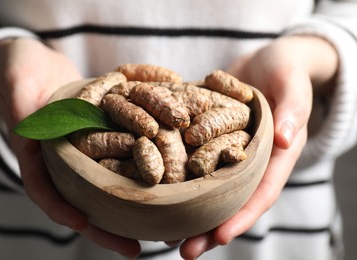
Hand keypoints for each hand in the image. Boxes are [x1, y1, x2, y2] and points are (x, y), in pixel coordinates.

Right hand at [0, 38, 140, 257]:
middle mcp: (64, 160)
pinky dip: (141, 170)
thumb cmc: (21, 69)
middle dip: (107, 225)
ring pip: (107, 184)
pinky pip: (123, 156)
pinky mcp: (104, 137)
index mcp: (38, 155)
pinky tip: (165, 182)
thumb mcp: (16, 82)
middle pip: (83, 198)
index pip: (44, 188)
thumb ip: (20, 104)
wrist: (41, 63)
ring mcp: (86, 151)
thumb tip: (25, 124)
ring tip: (159, 230)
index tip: (82, 224)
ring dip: (131, 207)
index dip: (61, 208)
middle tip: (134, 249)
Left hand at [179, 35, 337, 258]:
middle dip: (208, 227)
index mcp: (274, 157)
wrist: (265, 59)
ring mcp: (226, 151)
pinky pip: (192, 159)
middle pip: (229, 200)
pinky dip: (177, 175)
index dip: (242, 217)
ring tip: (164, 233)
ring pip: (207, 187)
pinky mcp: (208, 138)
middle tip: (185, 250)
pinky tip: (156, 189)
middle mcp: (248, 161)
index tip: (220, 237)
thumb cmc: (286, 70)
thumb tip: (287, 139)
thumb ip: (292, 110)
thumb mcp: (293, 85)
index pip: (260, 193)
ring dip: (188, 210)